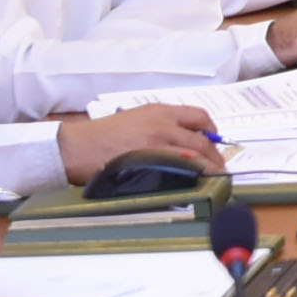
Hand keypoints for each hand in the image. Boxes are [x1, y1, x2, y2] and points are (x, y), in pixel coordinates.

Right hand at [60, 104, 218, 184]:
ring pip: (196, 157)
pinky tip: (195, 185)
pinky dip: (192, 178)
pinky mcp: (150, 164)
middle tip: (219, 168)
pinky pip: (180, 172)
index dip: (212, 131)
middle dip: (215, 156)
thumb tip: (184, 139)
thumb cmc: (102, 135)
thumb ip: (161, 125)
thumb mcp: (135, 118)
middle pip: (202, 141)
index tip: (214, 143)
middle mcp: (163, 125)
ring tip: (214, 179)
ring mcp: (157, 146)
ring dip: (209, 170)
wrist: (77, 146)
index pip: (199, 117)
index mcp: (160, 111)